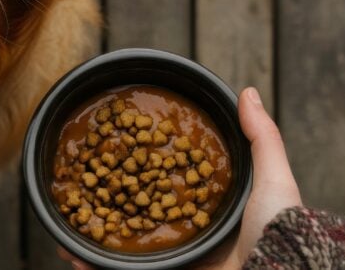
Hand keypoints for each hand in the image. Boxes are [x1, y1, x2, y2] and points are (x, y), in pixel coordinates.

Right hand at [57, 87, 301, 268]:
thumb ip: (261, 137)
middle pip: (137, 216)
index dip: (137, 172)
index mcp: (210, 210)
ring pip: (124, 248)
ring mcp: (176, 259)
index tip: (113, 157)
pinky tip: (76, 259)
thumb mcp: (272, 178)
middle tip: (80, 194)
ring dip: (92, 238)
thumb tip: (247, 91)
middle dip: (105, 208)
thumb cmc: (277, 229)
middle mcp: (189, 234)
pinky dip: (96, 269)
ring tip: (67, 232)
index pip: (165, 186)